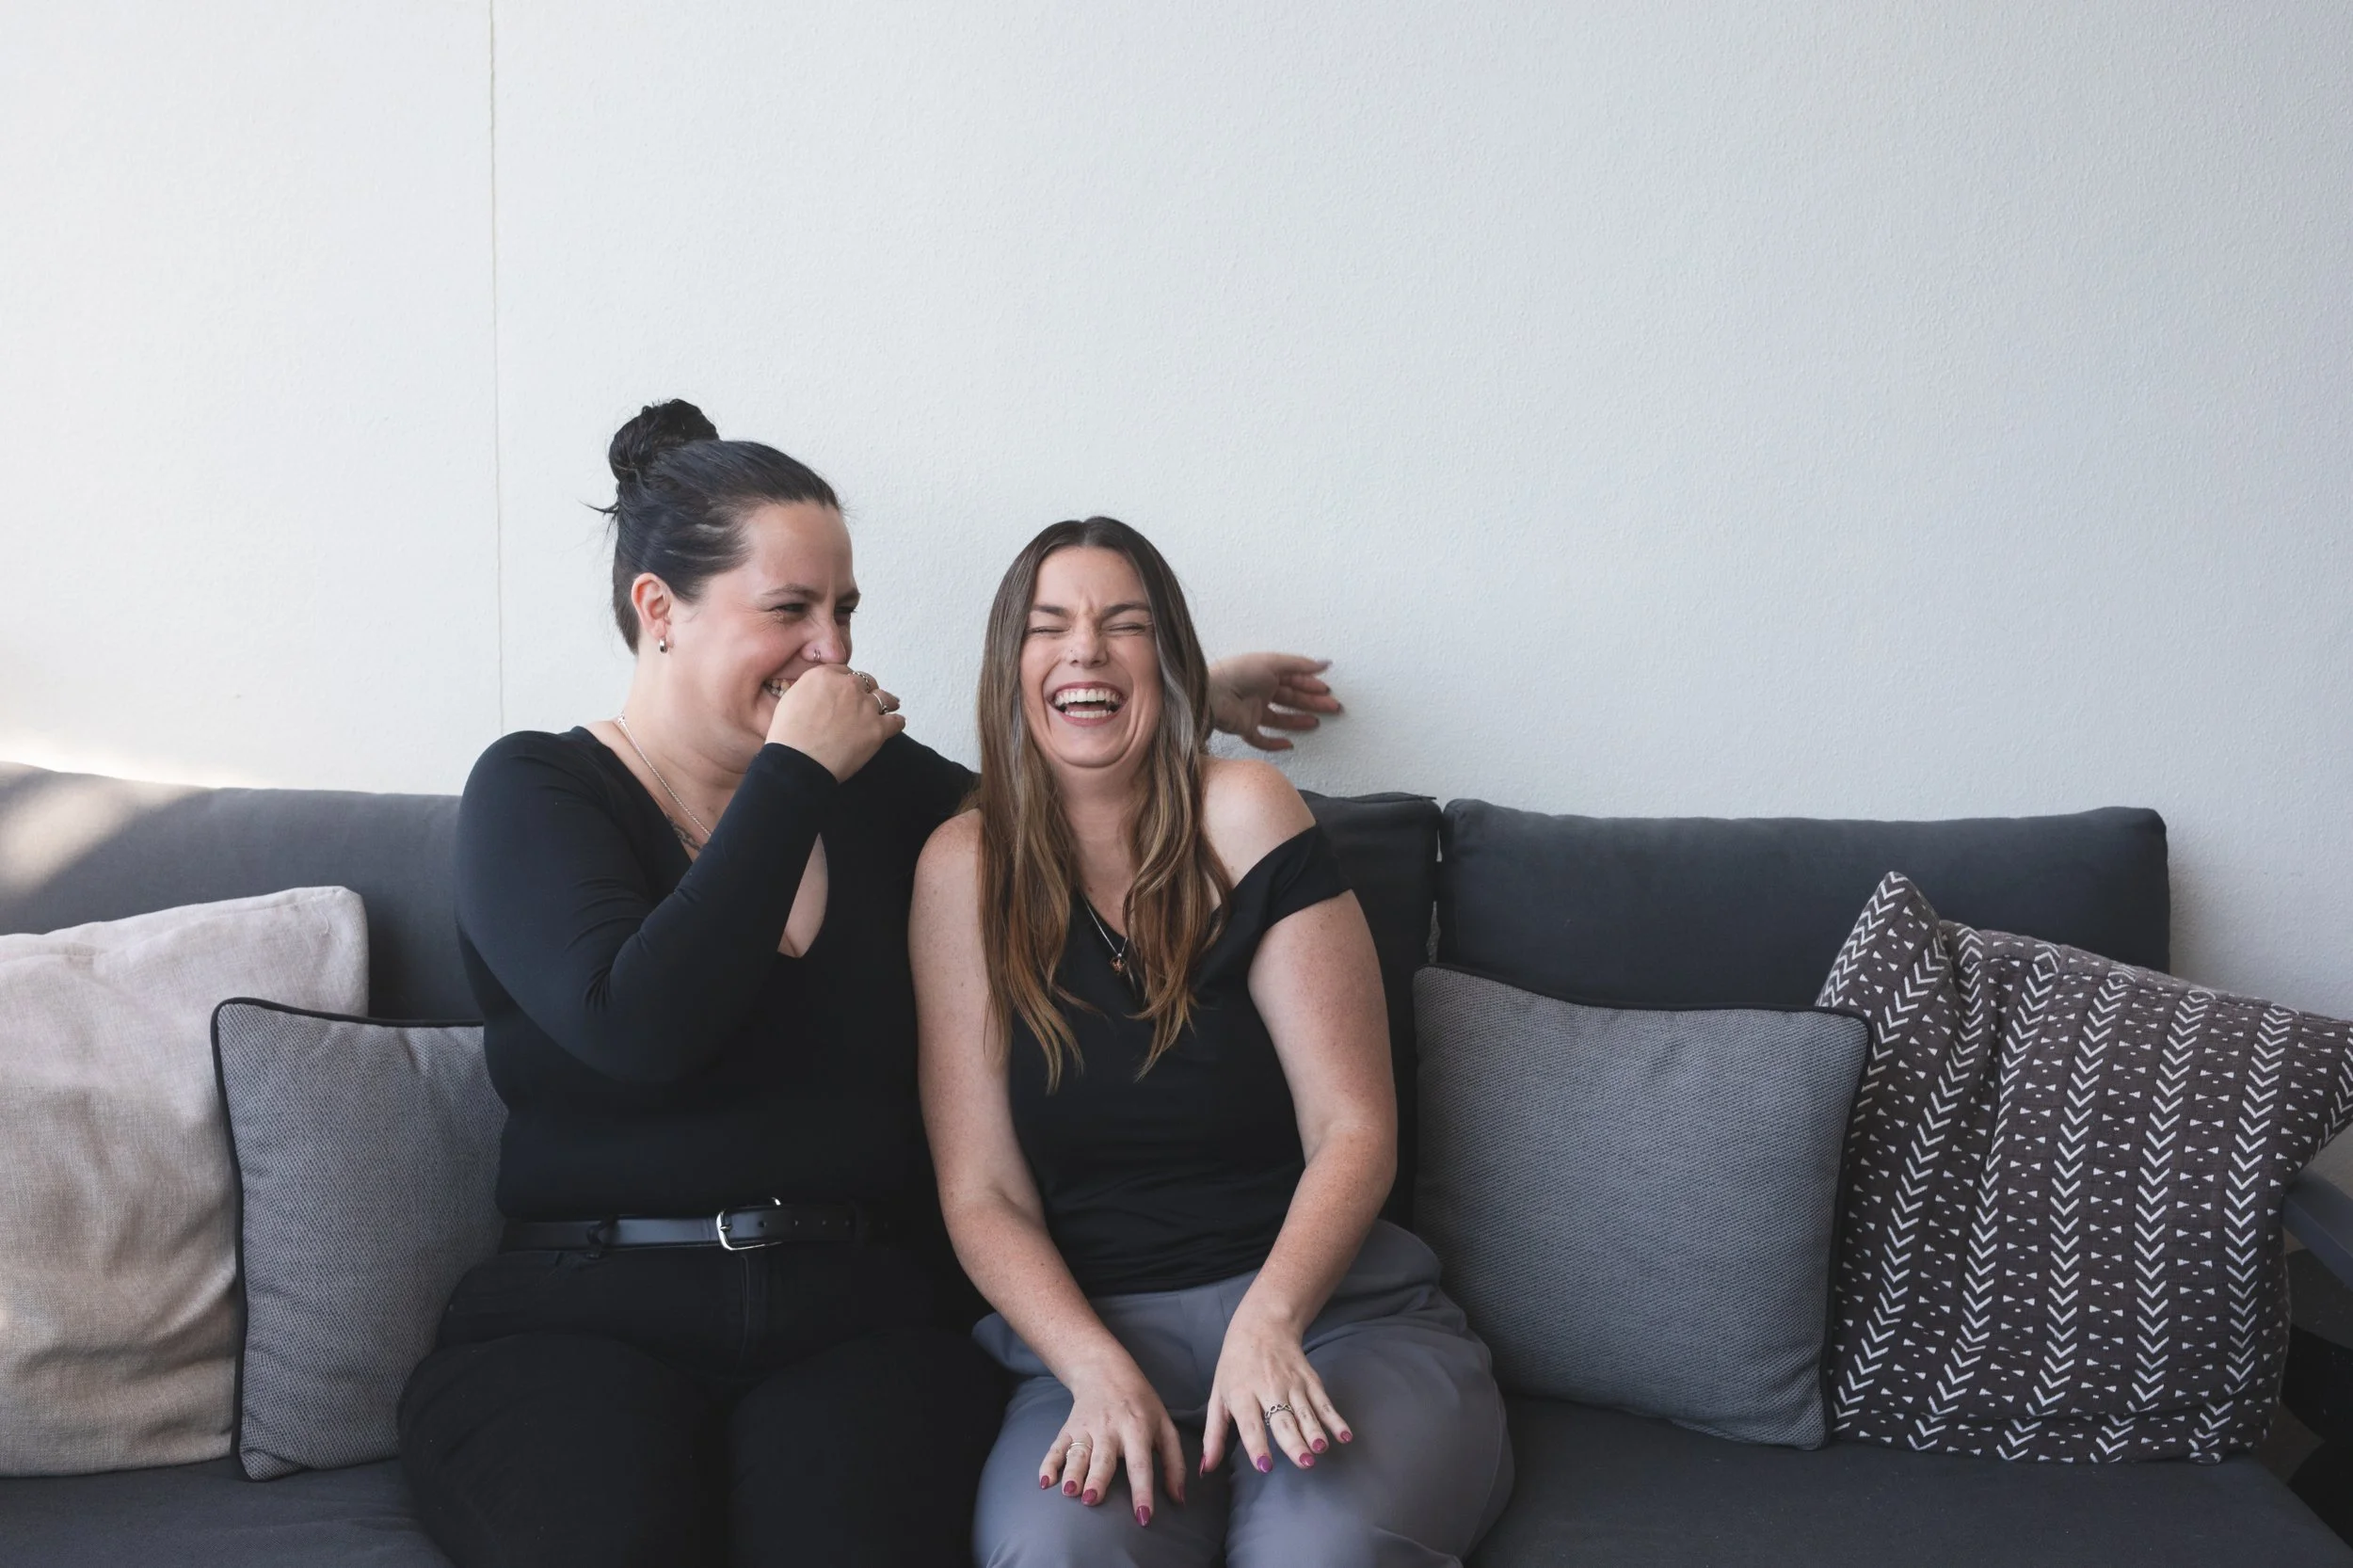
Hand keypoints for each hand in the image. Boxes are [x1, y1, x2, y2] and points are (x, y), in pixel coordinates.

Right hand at [764, 666, 903, 780]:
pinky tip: (896, 724)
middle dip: (866, 690)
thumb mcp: (790, 699)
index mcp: (824, 675)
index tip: (848, 690)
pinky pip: (896, 721)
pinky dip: (896, 722)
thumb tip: (818, 693)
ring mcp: (866, 707)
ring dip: (886, 702)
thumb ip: (810, 689)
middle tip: (866, 700)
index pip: (844, 672)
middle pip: (865, 681)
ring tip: (890, 705)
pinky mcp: (878, 729)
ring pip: (884, 698)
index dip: (847, 683)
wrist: (798, 762)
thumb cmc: (789, 737)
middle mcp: (848, 686)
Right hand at [1039, 1353, 1187, 1527]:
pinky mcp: (1069, 1428)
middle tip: (1092, 1500)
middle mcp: (1110, 1429)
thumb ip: (1174, 1463)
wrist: (1105, 1371)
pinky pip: (1057, 1447)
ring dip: (1072, 1472)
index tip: (1143, 1518)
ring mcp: (1087, 1427)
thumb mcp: (1165, 1426)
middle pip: (1103, 1458)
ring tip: (1069, 1492)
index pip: (1141, 1464)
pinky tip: (1045, 1481)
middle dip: (1097, 1479)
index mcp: (1138, 1429)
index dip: (1142, 1492)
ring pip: (1078, 1453)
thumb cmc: (1141, 1404)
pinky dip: (1049, 1463)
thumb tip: (1178, 1499)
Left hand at [1200, 1306, 1350, 1477]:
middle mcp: (1268, 1388)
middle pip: (1282, 1419)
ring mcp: (1292, 1382)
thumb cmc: (1235, 1365)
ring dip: (1315, 1431)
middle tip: (1304, 1462)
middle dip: (1294, 1442)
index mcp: (1242, 1393)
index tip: (1265, 1466)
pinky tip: (1344, 1435)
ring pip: (1305, 1411)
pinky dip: (1335, 1419)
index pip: (1250, 1423)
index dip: (1257, 1445)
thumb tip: (1207, 1468)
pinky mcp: (1309, 1379)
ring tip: (1320, 1449)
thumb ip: (1214, 1434)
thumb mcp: (1218, 1395)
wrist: (1262, 1325)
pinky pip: (1323, 1402)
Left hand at [1207, 655, 1342, 750]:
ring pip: (1279, 718)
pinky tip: (1289, 744)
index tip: (1327, 690)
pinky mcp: (1244, 728)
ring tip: (1316, 722)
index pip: (1293, 679)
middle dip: (1312, 702)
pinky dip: (1275, 743)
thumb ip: (1299, 664)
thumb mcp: (1272, 662)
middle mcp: (1259, 691)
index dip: (1310, 684)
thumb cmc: (1238, 673)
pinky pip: (1261, 739)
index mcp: (1265, 673)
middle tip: (1333, 707)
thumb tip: (1324, 663)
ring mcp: (1251, 711)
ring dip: (1298, 720)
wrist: (1212, 694)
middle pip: (1290, 698)